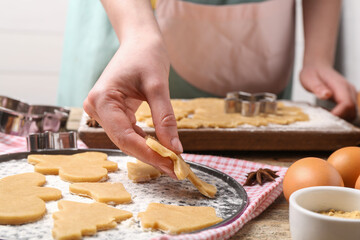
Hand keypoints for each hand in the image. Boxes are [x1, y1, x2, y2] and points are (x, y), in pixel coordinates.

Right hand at [83, 36, 181, 177]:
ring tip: (171, 161)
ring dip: (148, 150)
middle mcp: (97, 107)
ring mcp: (103, 110)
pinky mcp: (112, 111)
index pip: (125, 137)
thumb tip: (175, 149)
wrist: (139, 40)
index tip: (171, 165)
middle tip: (175, 168)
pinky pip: (128, 131)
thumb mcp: (158, 86)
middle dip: (150, 155)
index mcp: (103, 99)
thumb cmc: (146, 55)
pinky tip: (160, 148)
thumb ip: (165, 119)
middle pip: (124, 141)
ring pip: (126, 139)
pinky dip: (144, 141)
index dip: (149, 154)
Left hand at [300, 64, 356, 120]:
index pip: (347, 104)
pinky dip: (339, 116)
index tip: (326, 119)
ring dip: (339, 118)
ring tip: (324, 115)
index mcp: (340, 86)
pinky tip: (326, 113)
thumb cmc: (312, 72)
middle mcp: (349, 91)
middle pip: (352, 111)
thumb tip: (327, 95)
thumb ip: (318, 87)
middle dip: (339, 119)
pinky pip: (348, 111)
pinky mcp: (346, 98)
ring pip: (352, 113)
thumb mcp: (309, 79)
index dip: (338, 114)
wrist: (317, 66)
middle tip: (323, 119)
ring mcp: (349, 95)